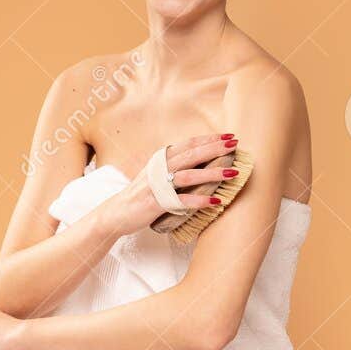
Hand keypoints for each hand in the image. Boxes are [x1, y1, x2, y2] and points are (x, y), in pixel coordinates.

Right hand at [96, 133, 240, 235]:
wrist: (115, 213)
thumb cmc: (140, 194)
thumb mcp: (155, 174)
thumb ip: (173, 166)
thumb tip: (200, 159)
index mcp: (160, 159)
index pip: (188, 145)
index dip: (209, 139)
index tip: (229, 136)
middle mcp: (159, 169)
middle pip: (191, 155)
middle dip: (215, 148)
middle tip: (235, 144)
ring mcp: (157, 186)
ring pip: (189, 176)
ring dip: (213, 173)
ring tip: (233, 172)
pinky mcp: (157, 203)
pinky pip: (182, 201)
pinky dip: (200, 201)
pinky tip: (216, 201)